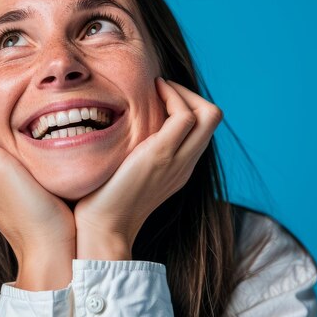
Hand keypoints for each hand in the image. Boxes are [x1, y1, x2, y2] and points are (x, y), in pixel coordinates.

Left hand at [73, 78, 223, 257]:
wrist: (103, 228)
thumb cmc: (104, 199)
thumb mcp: (127, 171)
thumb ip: (136, 152)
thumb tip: (121, 128)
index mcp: (180, 167)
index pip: (202, 127)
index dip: (186, 104)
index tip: (158, 96)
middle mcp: (185, 163)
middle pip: (213, 117)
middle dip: (189, 93)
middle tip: (160, 89)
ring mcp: (177, 160)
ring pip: (209, 114)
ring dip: (182, 91)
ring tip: (156, 89)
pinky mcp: (161, 155)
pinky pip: (184, 116)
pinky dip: (172, 96)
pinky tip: (150, 94)